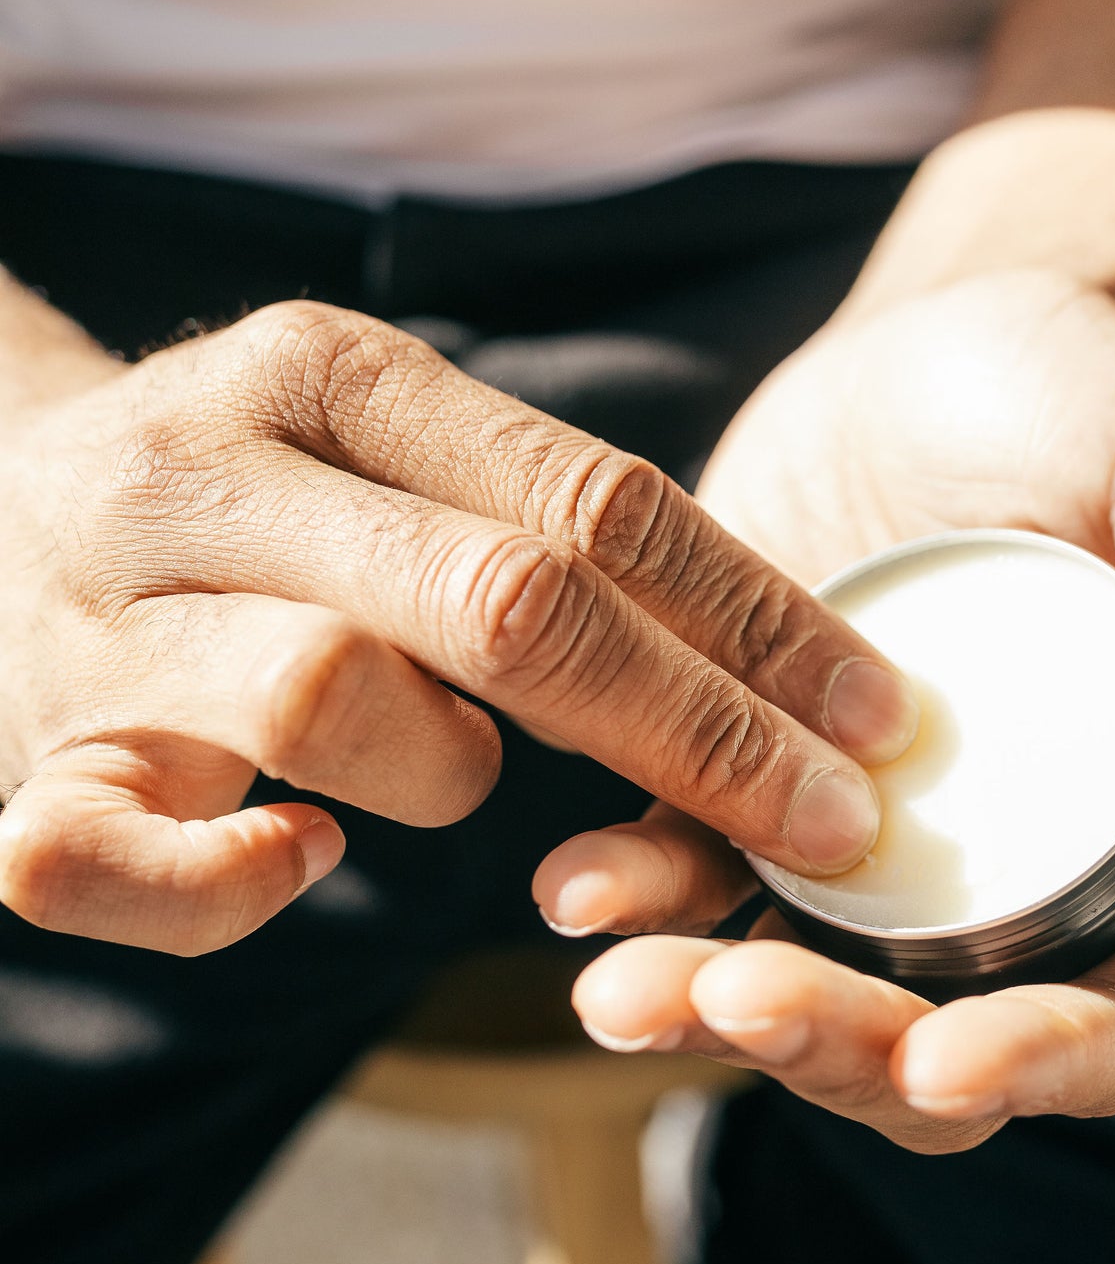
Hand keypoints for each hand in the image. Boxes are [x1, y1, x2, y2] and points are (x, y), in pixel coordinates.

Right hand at [0, 302, 916, 952]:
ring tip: (439, 767)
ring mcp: (100, 624)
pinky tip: (295, 858)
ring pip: (334, 704)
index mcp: (323, 375)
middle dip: (694, 729)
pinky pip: (123, 862)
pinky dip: (235, 888)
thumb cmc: (231, 500)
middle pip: (507, 603)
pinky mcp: (20, 765)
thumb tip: (752, 668)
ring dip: (439, 771)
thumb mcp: (365, 444)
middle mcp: (209, 475)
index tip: (879, 715)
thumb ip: (521, 519)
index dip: (757, 619)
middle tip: (825, 826)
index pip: (593, 498)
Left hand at [539, 271, 1114, 1148]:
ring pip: (781, 978)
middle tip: (738, 998)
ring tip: (620, 990)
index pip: (1098, 1018)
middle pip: (916, 1039)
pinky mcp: (731, 760)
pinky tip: (576, 881)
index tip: (940, 1063)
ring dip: (701, 1005)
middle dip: (829, 1047)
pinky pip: (682, 858)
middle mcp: (983, 872)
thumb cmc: (1099, 406)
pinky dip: (633, 891)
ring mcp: (848, 830)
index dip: (1029, 1065)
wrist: (940, 327)